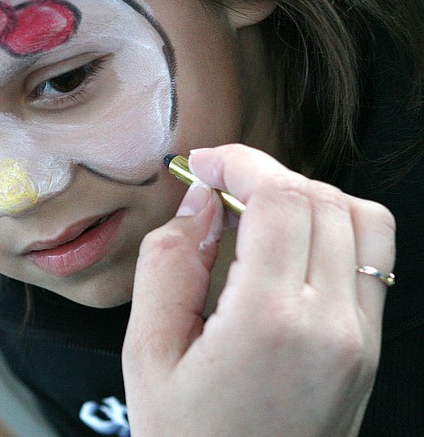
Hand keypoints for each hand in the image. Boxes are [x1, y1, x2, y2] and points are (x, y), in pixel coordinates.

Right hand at [123, 144, 394, 436]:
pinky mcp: (369, 350)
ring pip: (362, 220)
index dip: (242, 163)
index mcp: (271, 322)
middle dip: (268, 174)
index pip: (283, 199)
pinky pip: (371, 259)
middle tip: (220, 186)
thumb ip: (168, 265)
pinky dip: (332, 230)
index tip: (205, 165)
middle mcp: (332, 325)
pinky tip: (286, 249)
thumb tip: (199, 205)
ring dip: (308, 198)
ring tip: (256, 213)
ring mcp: (361, 339)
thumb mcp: (147, 353)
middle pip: (323, 199)